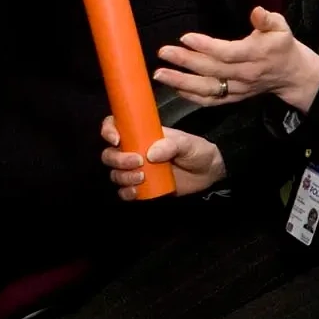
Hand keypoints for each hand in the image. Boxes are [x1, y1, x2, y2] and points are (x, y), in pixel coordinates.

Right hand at [102, 119, 225, 200]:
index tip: (117, 139)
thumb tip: (151, 153)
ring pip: (115, 173)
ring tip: (142, 177)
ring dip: (123, 177)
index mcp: (144, 134)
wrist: (208, 173)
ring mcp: (137, 170)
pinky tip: (137, 191)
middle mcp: (136, 151)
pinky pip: (123, 191)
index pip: (117, 126)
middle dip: (118, 159)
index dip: (109, 130)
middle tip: (138, 162)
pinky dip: (126, 192)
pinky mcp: (141, 187)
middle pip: (110, 154)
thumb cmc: (198, 151)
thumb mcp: (188, 143)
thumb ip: (172, 145)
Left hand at [155, 6, 318, 110]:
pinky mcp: (234, 98)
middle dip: (186, 62)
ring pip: (207, 89)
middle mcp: (246, 73)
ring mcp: (239, 88)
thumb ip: (267, 19)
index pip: (228, 53)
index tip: (185, 38)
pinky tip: (175, 87)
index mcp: (257, 54)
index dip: (206, 47)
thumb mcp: (281, 27)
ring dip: (182, 82)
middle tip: (164, 53)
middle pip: (212, 70)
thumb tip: (256, 11)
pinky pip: (210, 100)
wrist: (292, 74)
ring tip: (160, 74)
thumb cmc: (282, 46)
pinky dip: (191, 96)